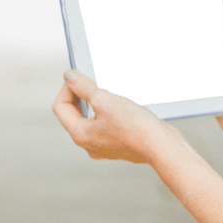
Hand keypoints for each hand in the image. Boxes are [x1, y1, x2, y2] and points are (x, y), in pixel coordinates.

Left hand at [53, 70, 185, 163]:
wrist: (162, 146)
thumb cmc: (136, 128)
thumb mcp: (106, 100)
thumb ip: (84, 87)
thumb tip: (70, 77)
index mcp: (80, 134)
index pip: (61, 107)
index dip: (67, 88)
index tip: (77, 77)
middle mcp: (89, 143)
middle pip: (75, 114)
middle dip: (81, 96)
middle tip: (92, 83)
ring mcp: (105, 146)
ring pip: (92, 120)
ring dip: (97, 105)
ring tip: (110, 94)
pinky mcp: (120, 144)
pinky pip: (108, 125)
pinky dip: (111, 113)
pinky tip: (123, 107)